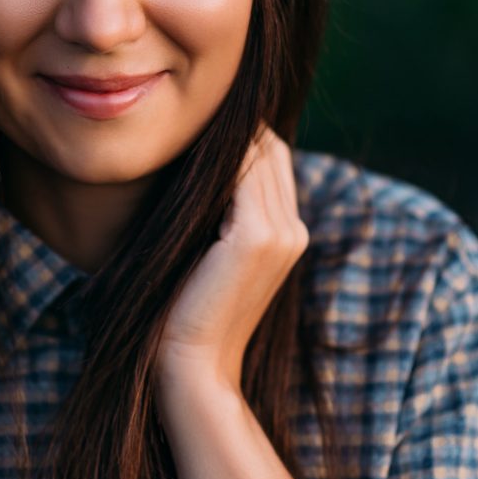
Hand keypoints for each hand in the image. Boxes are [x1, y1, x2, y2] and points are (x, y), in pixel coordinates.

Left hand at [157, 125, 308, 392]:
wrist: (190, 363)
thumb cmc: (187, 308)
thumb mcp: (211, 253)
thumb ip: (220, 214)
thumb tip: (200, 166)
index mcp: (289, 234)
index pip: (271, 159)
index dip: (240, 137)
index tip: (196, 125)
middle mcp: (294, 231)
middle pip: (268, 149)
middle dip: (232, 128)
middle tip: (188, 116)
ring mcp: (281, 234)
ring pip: (256, 155)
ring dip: (222, 137)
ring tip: (183, 127)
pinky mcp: (256, 237)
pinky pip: (240, 174)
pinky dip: (215, 157)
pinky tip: (182, 149)